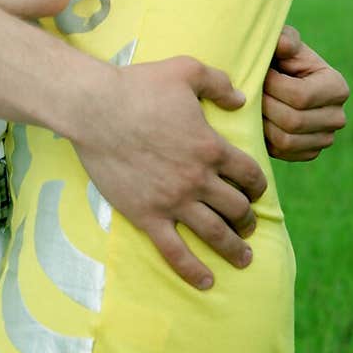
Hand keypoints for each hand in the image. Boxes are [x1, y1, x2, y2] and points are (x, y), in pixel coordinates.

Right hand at [74, 55, 265, 290]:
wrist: (95, 108)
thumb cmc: (139, 86)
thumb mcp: (185, 70)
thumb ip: (218, 83)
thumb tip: (241, 99)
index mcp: (211, 146)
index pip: (249, 174)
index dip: (258, 185)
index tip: (256, 191)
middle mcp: (198, 179)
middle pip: (236, 207)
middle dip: (248, 218)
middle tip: (249, 224)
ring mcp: (173, 200)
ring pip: (215, 233)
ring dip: (234, 248)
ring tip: (243, 257)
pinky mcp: (147, 215)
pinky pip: (175, 251)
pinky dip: (193, 270)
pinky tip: (206, 282)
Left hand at [262, 24, 349, 160]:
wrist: (277, 81)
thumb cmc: (280, 57)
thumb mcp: (283, 41)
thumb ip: (284, 38)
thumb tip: (282, 45)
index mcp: (337, 87)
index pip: (300, 96)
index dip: (273, 86)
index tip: (262, 73)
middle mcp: (337, 117)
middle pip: (293, 121)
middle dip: (265, 105)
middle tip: (251, 92)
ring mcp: (325, 138)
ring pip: (285, 140)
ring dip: (262, 122)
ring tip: (255, 104)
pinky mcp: (309, 153)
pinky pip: (282, 153)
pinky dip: (266, 138)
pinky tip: (260, 120)